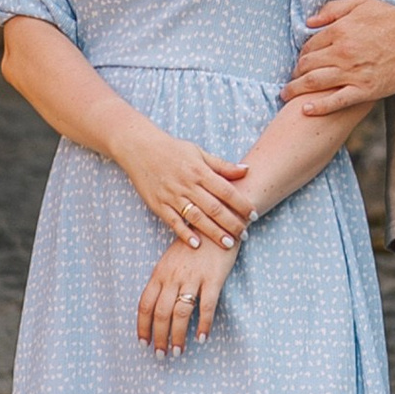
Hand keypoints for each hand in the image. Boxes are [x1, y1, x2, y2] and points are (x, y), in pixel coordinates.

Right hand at [112, 122, 250, 247]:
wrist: (141, 148)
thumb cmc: (173, 150)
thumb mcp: (199, 152)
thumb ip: (222, 165)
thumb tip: (246, 170)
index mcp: (199, 171)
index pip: (225, 190)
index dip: (241, 203)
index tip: (253, 214)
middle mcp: (188, 184)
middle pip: (214, 207)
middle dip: (231, 222)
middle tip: (245, 234)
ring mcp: (173, 196)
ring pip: (197, 218)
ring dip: (213, 232)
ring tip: (228, 244)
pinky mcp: (159, 205)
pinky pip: (173, 222)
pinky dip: (184, 233)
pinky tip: (196, 245)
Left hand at [138, 236, 234, 357]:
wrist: (217, 221)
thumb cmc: (194, 243)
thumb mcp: (171, 259)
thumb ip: (163, 280)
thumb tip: (155, 309)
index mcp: (160, 272)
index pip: (145, 304)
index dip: (143, 326)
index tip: (143, 343)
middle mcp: (173, 276)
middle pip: (161, 313)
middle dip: (159, 337)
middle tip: (161, 355)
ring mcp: (192, 277)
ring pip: (180, 313)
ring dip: (178, 336)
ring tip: (178, 352)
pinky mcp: (213, 278)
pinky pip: (206, 306)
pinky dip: (203, 325)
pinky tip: (202, 337)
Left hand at [284, 0, 394, 115]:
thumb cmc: (394, 19)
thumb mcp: (363, 4)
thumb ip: (334, 10)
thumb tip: (309, 21)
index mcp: (341, 30)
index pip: (309, 45)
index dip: (301, 53)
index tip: (300, 60)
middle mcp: (343, 52)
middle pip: (307, 65)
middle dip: (295, 72)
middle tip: (291, 78)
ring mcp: (353, 73)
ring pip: (315, 83)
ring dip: (296, 89)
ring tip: (287, 94)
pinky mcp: (365, 90)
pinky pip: (335, 101)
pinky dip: (318, 107)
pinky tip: (305, 109)